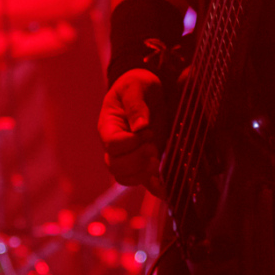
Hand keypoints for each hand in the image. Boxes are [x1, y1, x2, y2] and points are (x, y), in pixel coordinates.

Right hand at [97, 69, 164, 194]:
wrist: (147, 90)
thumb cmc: (137, 85)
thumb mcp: (135, 86)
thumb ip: (136, 104)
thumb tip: (141, 126)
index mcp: (108, 126)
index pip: (112, 145)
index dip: (130, 143)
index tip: (147, 130)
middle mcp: (114, 145)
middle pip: (115, 166)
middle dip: (137, 160)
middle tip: (153, 147)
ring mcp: (128, 155)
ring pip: (125, 178)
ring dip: (142, 174)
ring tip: (157, 161)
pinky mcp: (143, 161)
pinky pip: (143, 182)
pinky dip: (154, 188)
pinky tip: (166, 190)